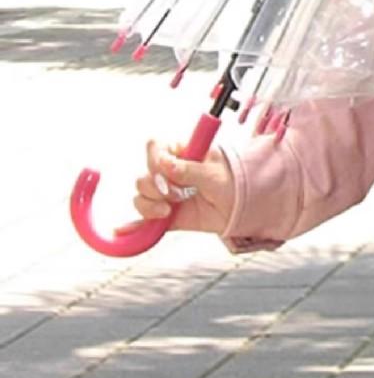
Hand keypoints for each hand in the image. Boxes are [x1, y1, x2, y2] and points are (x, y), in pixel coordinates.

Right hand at [121, 135, 235, 240]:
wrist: (244, 207)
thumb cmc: (234, 182)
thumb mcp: (213, 174)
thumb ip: (188, 169)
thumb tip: (164, 163)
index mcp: (181, 153)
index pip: (156, 148)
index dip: (155, 159)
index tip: (165, 171)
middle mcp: (169, 173)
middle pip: (144, 175)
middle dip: (155, 187)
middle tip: (176, 194)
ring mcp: (166, 194)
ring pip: (140, 196)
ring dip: (150, 204)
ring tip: (169, 210)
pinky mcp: (166, 215)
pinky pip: (145, 219)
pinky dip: (136, 224)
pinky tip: (125, 229)